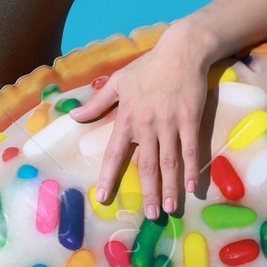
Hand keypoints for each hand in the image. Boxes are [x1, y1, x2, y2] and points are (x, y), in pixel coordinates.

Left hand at [73, 20, 216, 216]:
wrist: (181, 50)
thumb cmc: (148, 66)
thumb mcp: (118, 82)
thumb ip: (97, 103)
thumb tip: (74, 117)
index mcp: (126, 118)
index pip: (115, 153)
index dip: (109, 176)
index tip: (103, 197)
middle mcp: (147, 124)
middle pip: (146, 165)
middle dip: (148, 192)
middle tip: (151, 215)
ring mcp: (170, 123)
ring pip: (169, 162)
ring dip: (170, 187)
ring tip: (171, 208)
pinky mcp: (190, 119)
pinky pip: (190, 149)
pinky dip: (191, 169)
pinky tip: (193, 187)